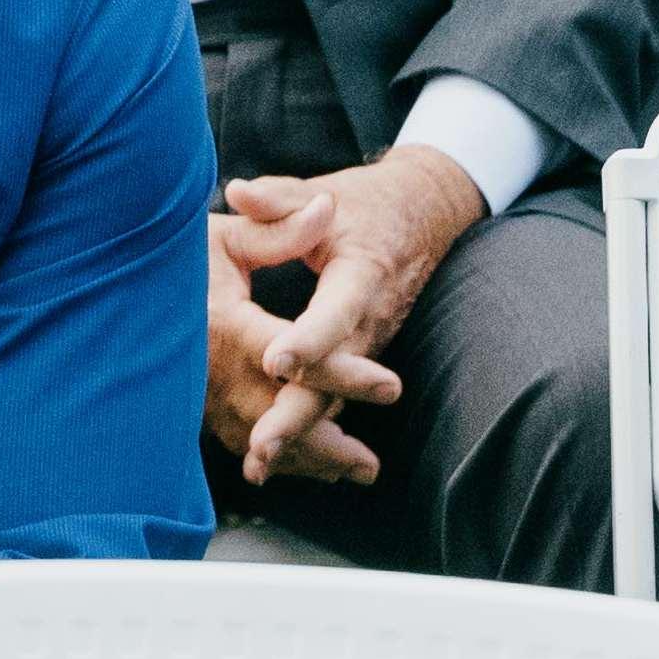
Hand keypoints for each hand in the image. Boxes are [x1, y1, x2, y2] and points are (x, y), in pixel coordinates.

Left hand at [207, 150, 484, 487]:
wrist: (420, 220)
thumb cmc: (362, 206)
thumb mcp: (325, 193)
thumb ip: (281, 200)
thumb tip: (238, 193)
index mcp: (361, 275)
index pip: (337, 312)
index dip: (309, 340)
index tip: (274, 361)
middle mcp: (369, 320)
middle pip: (338, 376)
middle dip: (299, 413)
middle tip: (260, 444)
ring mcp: (368, 345)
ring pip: (336, 397)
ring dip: (301, 435)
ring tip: (257, 465)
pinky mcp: (358, 361)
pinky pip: (335, 400)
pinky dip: (309, 432)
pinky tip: (275, 462)